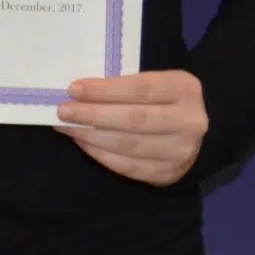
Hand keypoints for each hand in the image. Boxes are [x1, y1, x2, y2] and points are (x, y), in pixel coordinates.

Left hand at [55, 70, 207, 185]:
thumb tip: (79, 93)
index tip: (74, 89)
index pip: (141, 89)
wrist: (191, 130)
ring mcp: (181, 151)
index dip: (105, 90)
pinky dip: (101, 154)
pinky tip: (83, 142)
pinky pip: (128, 167)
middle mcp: (189, 121)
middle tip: (64, 110)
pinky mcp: (168, 173)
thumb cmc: (162, 99)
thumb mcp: (155, 81)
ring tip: (67, 126)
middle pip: (134, 119)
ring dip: (91, 136)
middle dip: (93, 115)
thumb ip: (125, 85)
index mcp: (185, 89)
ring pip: (128, 145)